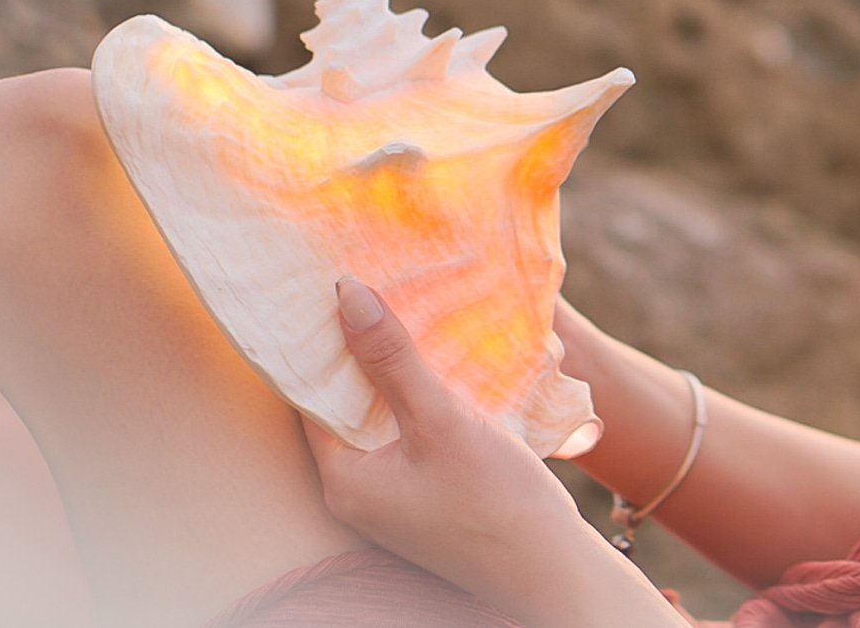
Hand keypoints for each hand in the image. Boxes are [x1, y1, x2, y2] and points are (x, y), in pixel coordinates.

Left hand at [301, 278, 599, 621]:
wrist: (551, 570)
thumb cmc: (495, 502)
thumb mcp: (442, 421)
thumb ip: (392, 359)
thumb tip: (346, 295)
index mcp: (342, 478)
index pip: (308, 396)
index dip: (320, 341)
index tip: (329, 288)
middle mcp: (356, 491)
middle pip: (344, 405)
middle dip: (360, 351)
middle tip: (372, 289)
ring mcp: (390, 497)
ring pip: (378, 418)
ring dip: (392, 374)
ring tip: (407, 315)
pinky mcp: (423, 496)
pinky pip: (406, 435)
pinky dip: (416, 400)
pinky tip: (441, 368)